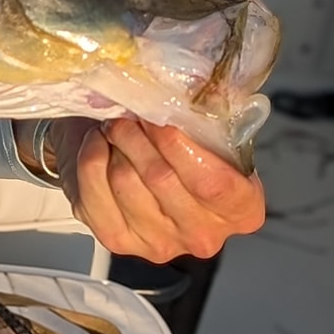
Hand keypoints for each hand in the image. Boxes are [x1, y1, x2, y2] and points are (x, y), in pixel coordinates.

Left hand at [55, 118, 265, 263]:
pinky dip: (92, 158)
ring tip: (117, 126)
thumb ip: (208, 117)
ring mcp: (160, 243)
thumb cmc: (177, 145)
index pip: (212, 183)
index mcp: (241, 209)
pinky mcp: (118, 240)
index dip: (179, 145)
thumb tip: (192, 89)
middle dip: (139, 135)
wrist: (137, 164)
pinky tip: (100, 144)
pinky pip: (94, 190)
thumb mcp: (206, 129)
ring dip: (116, 143)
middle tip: (130, 113)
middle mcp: (205, 235)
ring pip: (125, 181)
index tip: (160, 118)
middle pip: (162, 179)